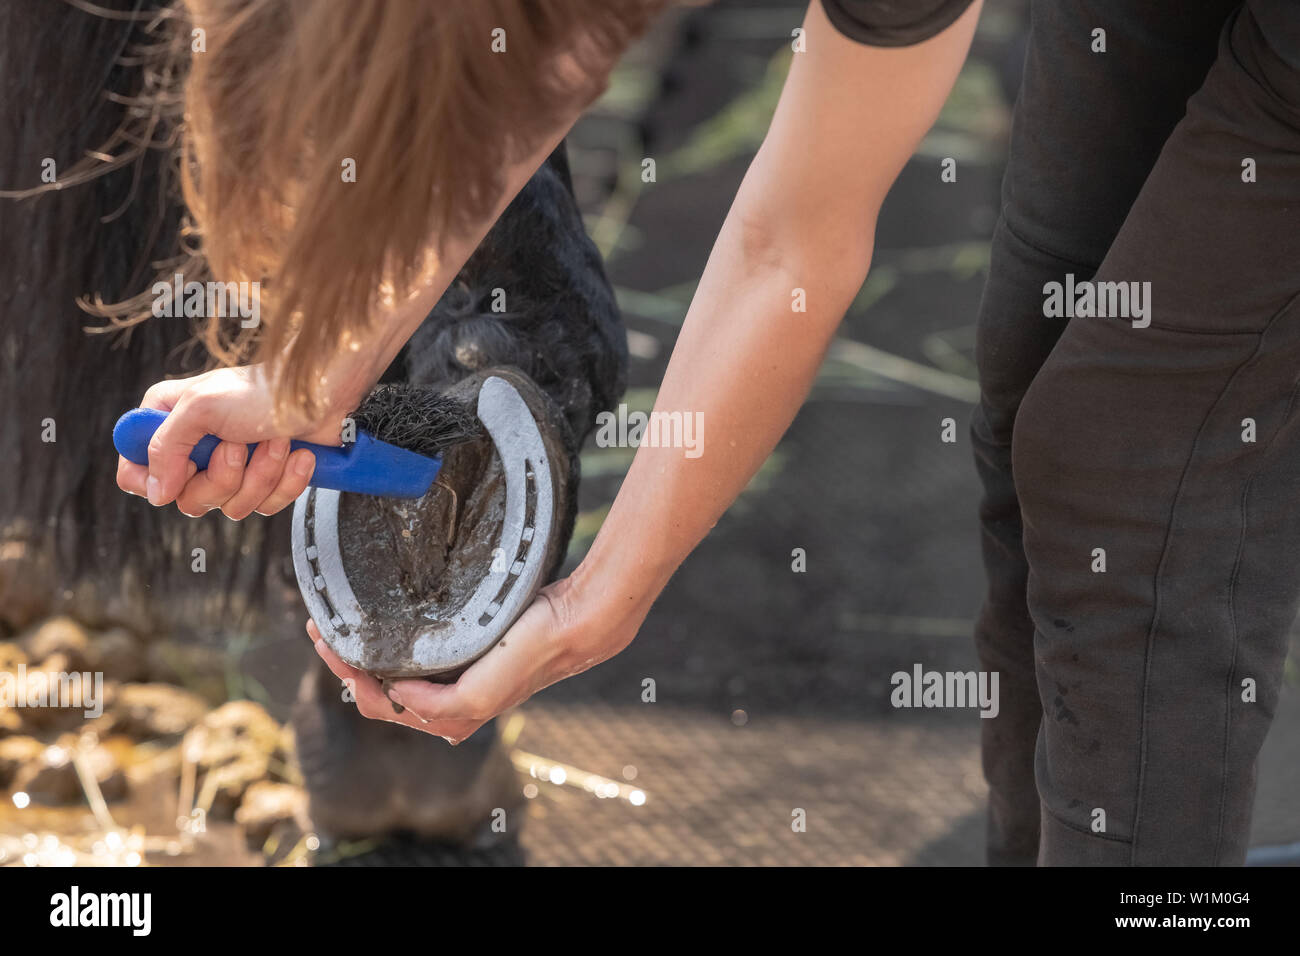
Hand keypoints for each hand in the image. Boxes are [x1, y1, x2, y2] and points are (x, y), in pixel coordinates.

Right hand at [117, 365, 348, 518]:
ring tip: (277, 441)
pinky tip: (298, 455)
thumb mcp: (200, 408)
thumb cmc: (263, 390)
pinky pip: (265, 506)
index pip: (134, 471)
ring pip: (231, 506)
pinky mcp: (265, 479)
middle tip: (240, 443)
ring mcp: (230, 466)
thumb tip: (156, 495)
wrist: (324, 393)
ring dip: (262, 474)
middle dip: (224, 476)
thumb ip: (164, 448)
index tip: (187, 465)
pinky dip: (286, 482)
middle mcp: (193, 446)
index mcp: (166, 421)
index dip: (158, 480)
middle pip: (187, 499)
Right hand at [306, 574, 648, 742]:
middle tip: (320, 633)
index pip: (391, 693)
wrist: (578, 616)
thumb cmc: (533, 609)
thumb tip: (413, 586)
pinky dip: (397, 688)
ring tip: (332, 641)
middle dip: (343, 671)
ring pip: (393, 707)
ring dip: (357, 678)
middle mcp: (458, 708)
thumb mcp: (477, 611)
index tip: (329, 631)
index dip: (354, 668)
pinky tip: (382, 666)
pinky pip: (421, 704)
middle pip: (382, 704)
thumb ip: (446, 612)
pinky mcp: (476, 700)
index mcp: (454, 689)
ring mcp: (467, 710)